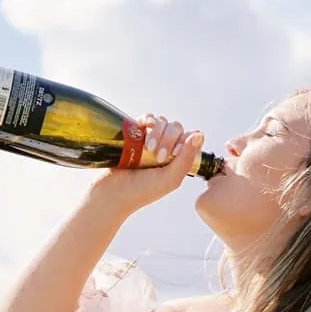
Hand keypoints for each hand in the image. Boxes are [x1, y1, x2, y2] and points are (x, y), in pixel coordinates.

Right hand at [88, 115, 205, 214]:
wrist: (111, 193)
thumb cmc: (142, 191)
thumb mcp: (170, 179)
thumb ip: (186, 158)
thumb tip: (199, 134)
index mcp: (178, 160)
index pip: (191, 138)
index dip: (185, 141)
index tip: (175, 154)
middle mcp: (166, 149)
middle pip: (176, 128)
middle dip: (169, 139)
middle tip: (158, 157)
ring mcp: (150, 141)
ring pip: (163, 122)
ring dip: (158, 133)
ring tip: (147, 149)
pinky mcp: (135, 135)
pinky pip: (147, 119)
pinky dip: (149, 119)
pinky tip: (146, 126)